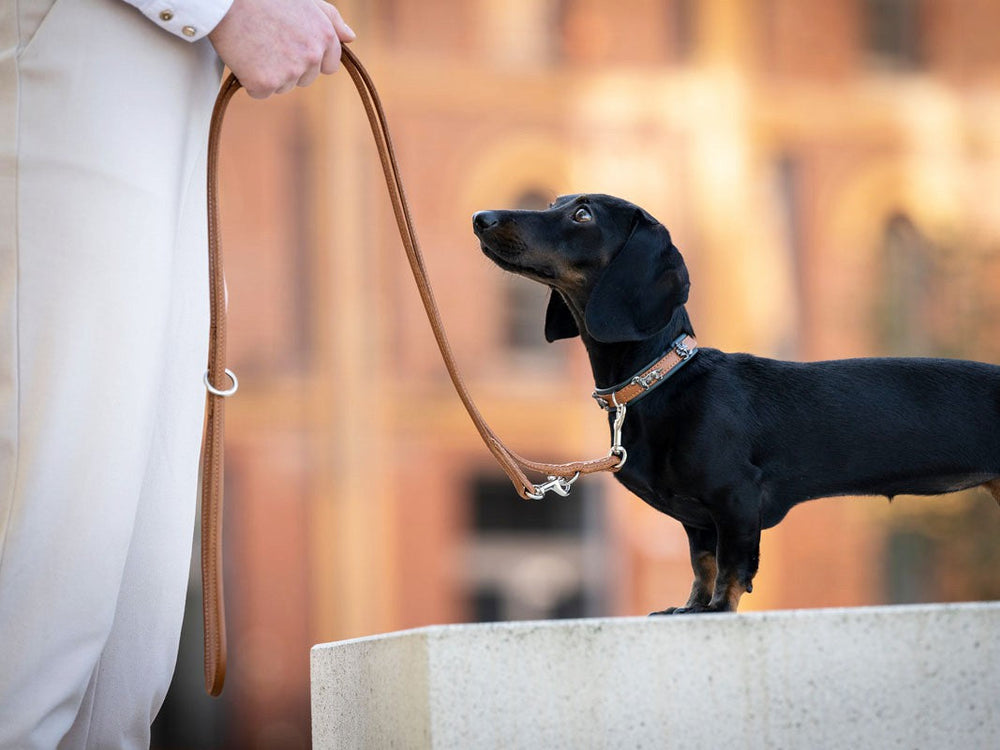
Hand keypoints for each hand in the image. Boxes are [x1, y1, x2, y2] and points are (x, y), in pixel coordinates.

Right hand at [208, 0, 354, 98]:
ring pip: (284, 86)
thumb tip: (351, 38)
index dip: (308, 59)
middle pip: (305, 79)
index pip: (329, 66)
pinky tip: (243, 57)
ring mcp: (290, 72)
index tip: (290, 44)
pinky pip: (260, 92)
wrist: (226, 0)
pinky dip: (250, 80)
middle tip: (267, 40)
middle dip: (288, 66)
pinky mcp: (266, 83)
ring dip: (269, 73)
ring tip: (254, 44)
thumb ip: (331, 19)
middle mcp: (312, 56)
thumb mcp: (305, 1)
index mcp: (325, 36)